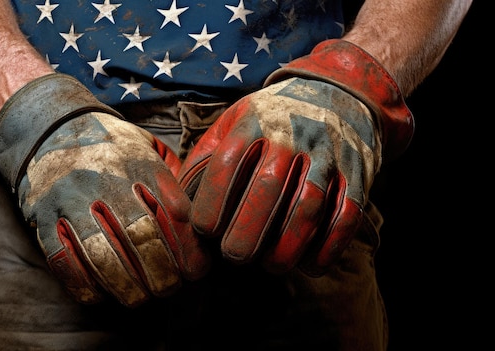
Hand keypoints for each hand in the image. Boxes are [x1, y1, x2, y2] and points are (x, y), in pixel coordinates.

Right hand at [0, 73, 209, 306]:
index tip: (196, 272)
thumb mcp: (146, 147)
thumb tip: (198, 220)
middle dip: (160, 272)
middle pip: (141, 235)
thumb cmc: (109, 145)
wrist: (49, 123)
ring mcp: (73, 197)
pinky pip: (63, 258)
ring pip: (103, 252)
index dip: (188, 248)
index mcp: (139, 163)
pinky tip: (99, 296)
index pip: (173, 212)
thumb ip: (170, 179)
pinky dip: (83, 284)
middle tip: (168, 289)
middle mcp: (107, 179)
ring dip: (125, 285)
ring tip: (138, 299)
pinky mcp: (43, 214)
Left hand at [178, 39, 412, 275]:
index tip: (203, 231)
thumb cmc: (272, 119)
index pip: (228, 163)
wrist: (337, 92)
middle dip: (247, 230)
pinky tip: (310, 266)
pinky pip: (347, 214)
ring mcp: (329, 154)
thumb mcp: (235, 121)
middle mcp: (292, 135)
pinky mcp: (358, 172)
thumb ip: (206, 156)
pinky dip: (329, 245)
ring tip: (270, 266)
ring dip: (288, 244)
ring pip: (309, 204)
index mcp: (254, 122)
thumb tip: (178, 202)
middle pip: (268, 187)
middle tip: (234, 256)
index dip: (212, 201)